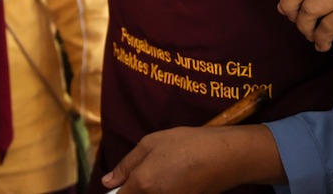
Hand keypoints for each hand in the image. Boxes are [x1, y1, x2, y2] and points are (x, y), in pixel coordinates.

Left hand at [101, 125, 282, 192]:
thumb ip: (126, 165)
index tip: (118, 185)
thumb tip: (107, 182)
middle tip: (144, 175)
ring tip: (164, 173)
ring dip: (151, 190)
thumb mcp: (150, 143)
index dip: (117, 191)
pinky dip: (165, 190)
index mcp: (143, 183)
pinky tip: (175, 179)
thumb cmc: (186, 144)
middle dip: (134, 190)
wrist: (224, 157)